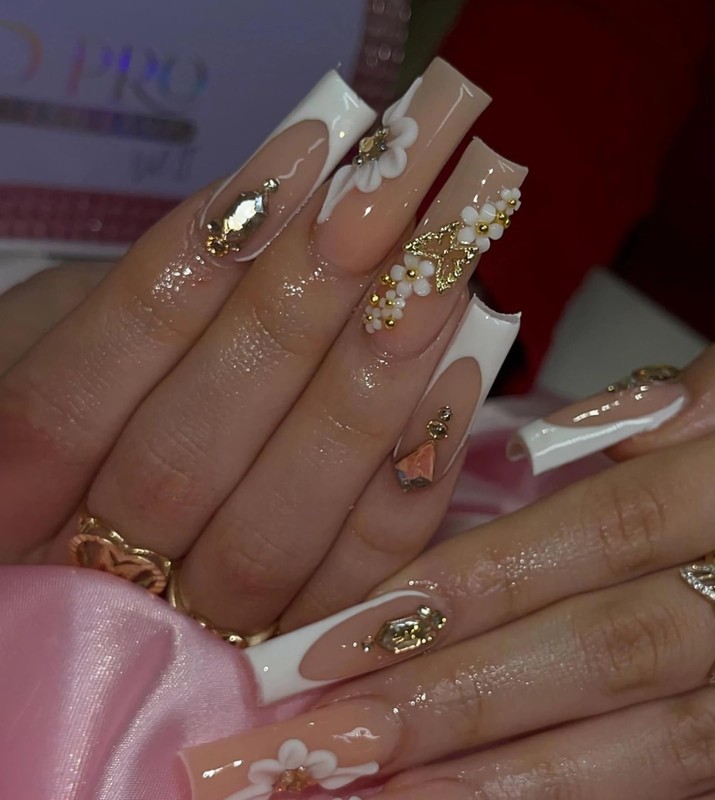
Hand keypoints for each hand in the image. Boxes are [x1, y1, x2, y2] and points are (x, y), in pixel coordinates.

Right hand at [0, 60, 526, 637]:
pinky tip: (458, 375)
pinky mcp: (293, 640)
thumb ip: (144, 296)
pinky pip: (352, 579)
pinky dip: (407, 481)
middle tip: (387, 204)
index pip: (69, 403)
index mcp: (6, 504)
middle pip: (183, 463)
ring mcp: (198, 627)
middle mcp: (89, 578)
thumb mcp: (69, 333)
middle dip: (291, 320)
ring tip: (437, 275)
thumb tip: (280, 205)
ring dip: (363, 394)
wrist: (110, 516)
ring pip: (274, 529)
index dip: (175, 282)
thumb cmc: (82, 393)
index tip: (294, 161)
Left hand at [181, 318, 714, 798]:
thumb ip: (690, 395)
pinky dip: (596, 798)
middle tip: (325, 740)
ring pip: (667, 746)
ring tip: (386, 799)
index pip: (608, 529)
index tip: (347, 630)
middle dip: (462, 700)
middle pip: (614, 649)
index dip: (477, 582)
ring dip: (514, 781)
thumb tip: (560, 443)